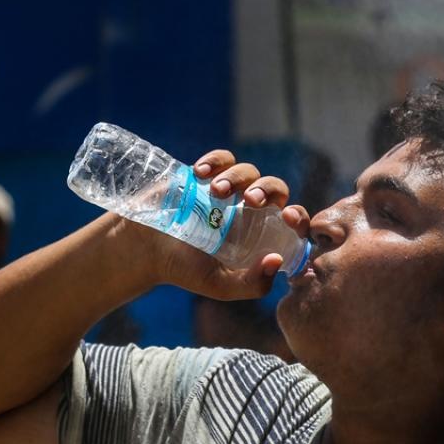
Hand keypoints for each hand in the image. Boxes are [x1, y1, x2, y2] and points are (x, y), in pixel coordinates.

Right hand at [131, 149, 306, 300]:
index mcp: (260, 234)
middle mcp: (249, 210)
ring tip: (215, 192)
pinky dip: (215, 160)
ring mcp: (228, 190)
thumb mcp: (219, 285)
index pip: (292, 220)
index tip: (287, 216)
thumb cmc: (185, 269)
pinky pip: (221, 158)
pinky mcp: (206, 174)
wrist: (144, 249)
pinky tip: (200, 173)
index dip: (298, 216)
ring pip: (248, 171)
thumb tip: (277, 261)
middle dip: (268, 190)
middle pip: (275, 188)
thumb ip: (251, 284)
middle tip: (249, 201)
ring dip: (237, 177)